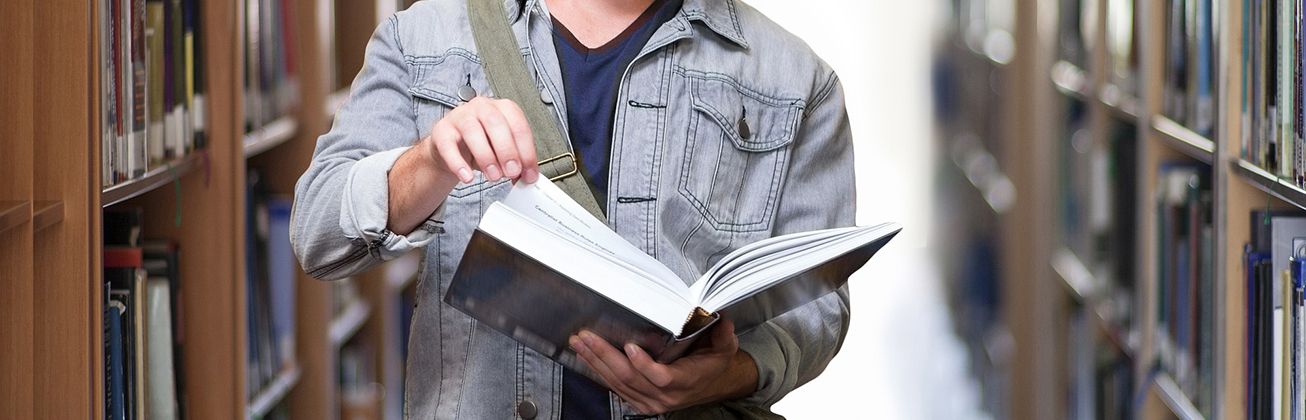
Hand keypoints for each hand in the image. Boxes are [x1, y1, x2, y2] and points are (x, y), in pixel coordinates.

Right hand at [424, 96, 539, 183]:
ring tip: (494, 176)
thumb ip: (516, 162)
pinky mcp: (442, 130)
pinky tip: (467, 177)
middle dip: (507, 150)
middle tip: (512, 172)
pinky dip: (458, 163)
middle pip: (496, 123)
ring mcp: (460, 116)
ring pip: (472, 130)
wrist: (453, 146)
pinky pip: (448, 145)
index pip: (518, 126)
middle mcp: (482, 107)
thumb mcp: (503, 152)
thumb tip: (527, 177)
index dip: (526, 152)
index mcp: (503, 108)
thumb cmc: (482, 144)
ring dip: (486, 157)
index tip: (529, 173)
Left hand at [569, 319, 758, 414]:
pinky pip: (616, 388)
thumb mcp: (724, 348)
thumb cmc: (713, 364)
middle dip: (605, 356)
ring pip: (618, 383)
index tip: (629, 347)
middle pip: (630, 378)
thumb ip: (723, 334)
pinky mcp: (640, 402)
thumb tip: (721, 318)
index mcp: (686, 381)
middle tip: (588, 338)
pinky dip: (599, 371)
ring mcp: (651, 401)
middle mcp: (666, 395)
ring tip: (580, 344)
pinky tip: (587, 357)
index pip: (661, 377)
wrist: (711, 384)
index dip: (644, 364)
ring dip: (596, 362)